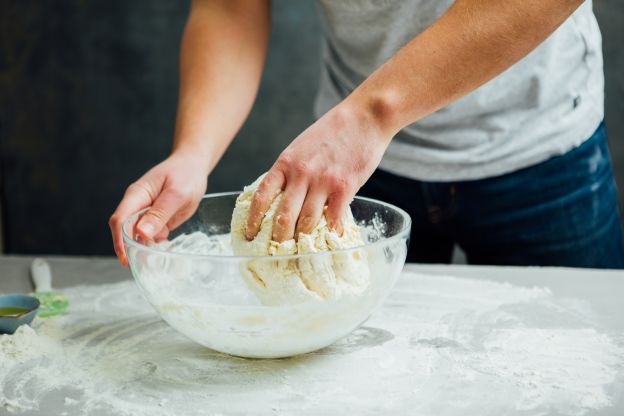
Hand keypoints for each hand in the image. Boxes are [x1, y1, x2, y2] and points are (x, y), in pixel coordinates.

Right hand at [109, 151, 208, 264]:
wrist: (193, 166)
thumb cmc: (185, 174)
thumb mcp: (177, 194)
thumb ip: (160, 213)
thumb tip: (142, 233)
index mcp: (137, 195)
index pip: (120, 219)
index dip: (120, 240)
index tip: (125, 257)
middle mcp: (137, 205)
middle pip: (125, 230)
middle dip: (130, 248)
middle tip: (142, 266)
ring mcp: (146, 213)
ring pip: (138, 236)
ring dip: (144, 249)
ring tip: (154, 263)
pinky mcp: (156, 220)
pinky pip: (152, 236)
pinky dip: (156, 246)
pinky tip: (164, 252)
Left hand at [245, 103, 389, 241]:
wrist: (364, 116)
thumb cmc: (332, 132)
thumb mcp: (300, 147)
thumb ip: (290, 170)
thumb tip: (281, 196)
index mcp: (285, 163)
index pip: (262, 196)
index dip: (253, 219)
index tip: (249, 235)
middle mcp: (300, 173)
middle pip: (282, 216)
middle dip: (278, 239)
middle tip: (276, 254)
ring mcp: (322, 181)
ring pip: (306, 221)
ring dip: (303, 240)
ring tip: (301, 254)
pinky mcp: (344, 186)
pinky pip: (334, 218)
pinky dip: (331, 233)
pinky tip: (330, 241)